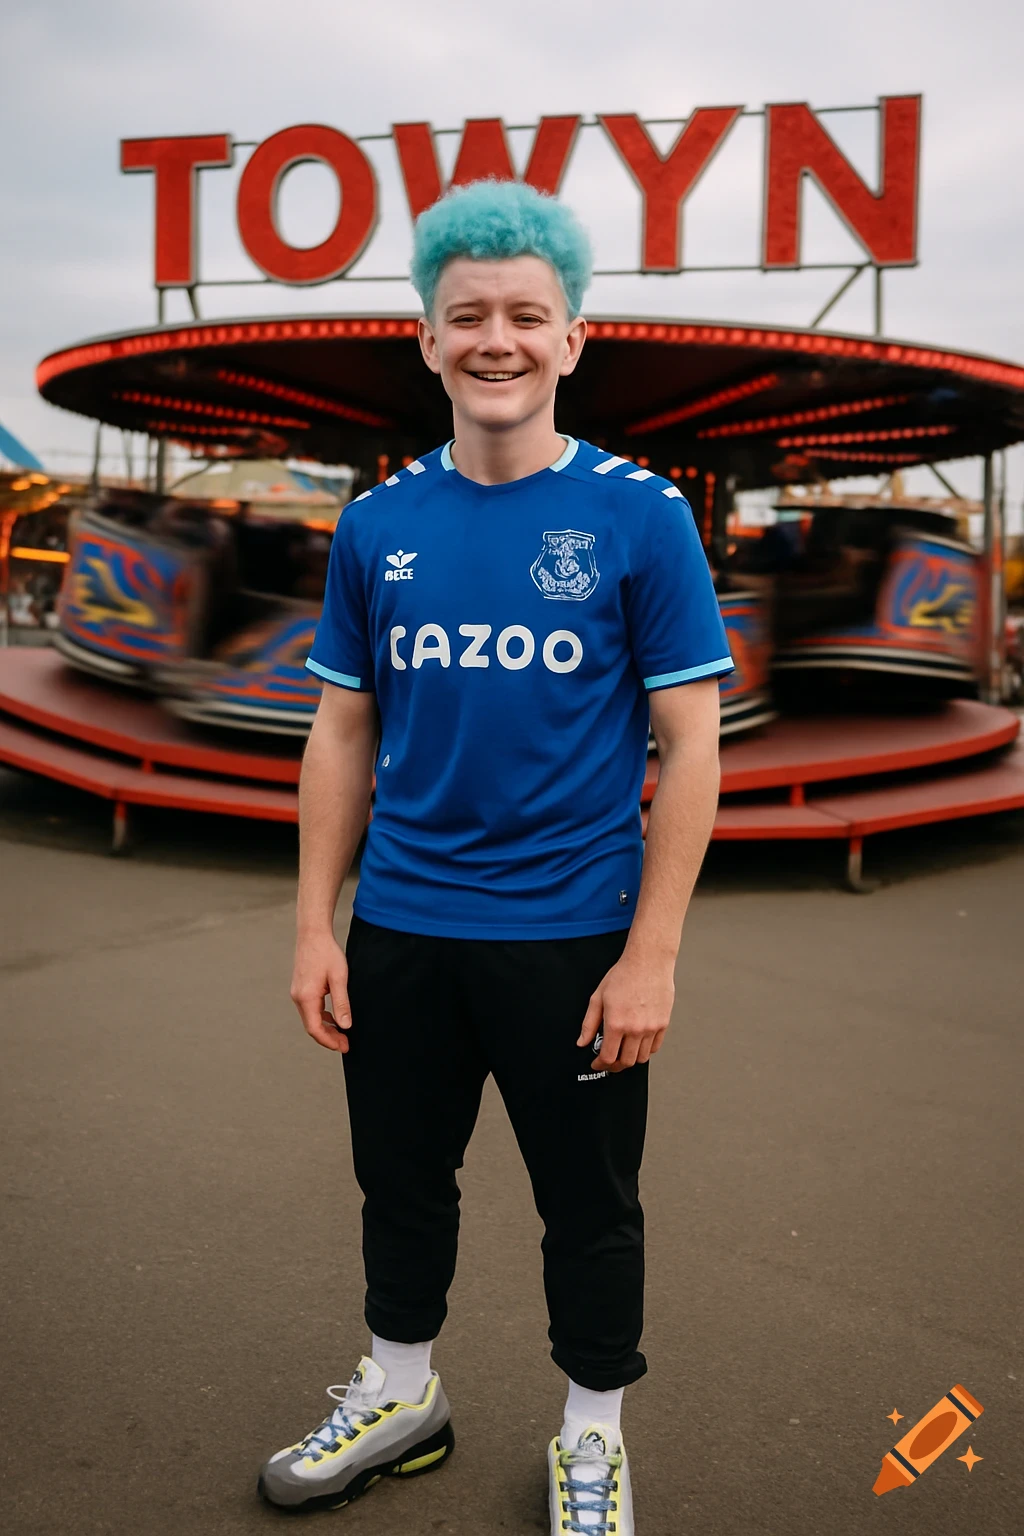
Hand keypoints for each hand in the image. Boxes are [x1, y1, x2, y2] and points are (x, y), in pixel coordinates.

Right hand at [291, 932, 351, 1051]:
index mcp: (306, 997)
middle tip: (346, 1044)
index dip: (329, 1041)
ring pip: (310, 1018)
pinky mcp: (300, 988)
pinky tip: (333, 1018)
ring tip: (342, 1034)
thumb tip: (345, 1025)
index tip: (344, 1046)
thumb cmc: (326, 952)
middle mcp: (298, 997)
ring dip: (325, 1028)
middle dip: (329, 1038)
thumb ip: (342, 1003)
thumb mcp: (339, 978)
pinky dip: (321, 1017)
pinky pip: (310, 1009)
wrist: (313, 934)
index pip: (315, 1029)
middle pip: (312, 1026)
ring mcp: (297, 993)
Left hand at [577, 951, 673, 1072]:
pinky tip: (638, 1044)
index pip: (608, 1057)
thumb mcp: (598, 998)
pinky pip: (655, 1047)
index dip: (600, 1065)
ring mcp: (651, 1028)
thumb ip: (589, 1023)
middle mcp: (635, 1029)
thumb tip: (582, 1041)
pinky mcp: (663, 1024)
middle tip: (609, 1062)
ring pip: (641, 1058)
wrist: (648, 962)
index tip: (597, 1064)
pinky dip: (645, 1051)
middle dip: (614, 1066)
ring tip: (623, 1053)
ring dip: (630, 1059)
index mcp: (617, 1023)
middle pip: (625, 1062)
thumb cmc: (624, 975)